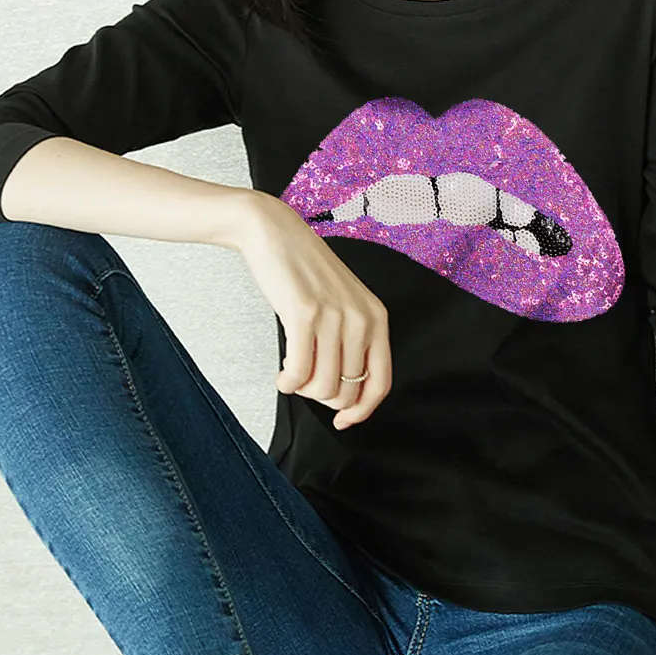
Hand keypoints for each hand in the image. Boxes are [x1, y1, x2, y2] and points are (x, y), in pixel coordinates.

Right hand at [224, 189, 391, 429]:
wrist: (274, 233)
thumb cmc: (304, 273)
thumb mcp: (343, 304)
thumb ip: (351, 342)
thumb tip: (342, 393)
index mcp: (376, 317)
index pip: (381, 382)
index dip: (362, 411)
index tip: (343, 421)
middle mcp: (361, 318)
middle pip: (347, 390)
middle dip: (322, 397)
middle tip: (305, 382)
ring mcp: (334, 316)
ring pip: (322, 386)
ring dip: (302, 390)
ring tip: (291, 373)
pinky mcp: (304, 315)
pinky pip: (299, 372)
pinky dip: (287, 383)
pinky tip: (282, 374)